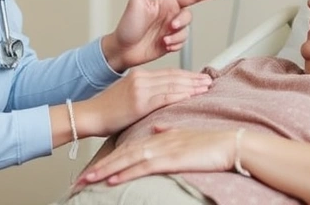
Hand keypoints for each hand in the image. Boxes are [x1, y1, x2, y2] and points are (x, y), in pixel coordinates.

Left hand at [74, 125, 236, 189]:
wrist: (229, 144)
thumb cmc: (211, 144)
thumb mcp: (185, 135)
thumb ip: (169, 131)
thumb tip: (158, 129)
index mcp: (158, 135)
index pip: (128, 146)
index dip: (110, 157)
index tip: (94, 167)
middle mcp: (156, 140)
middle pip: (122, 153)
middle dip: (100, 166)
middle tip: (81, 178)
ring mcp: (162, 149)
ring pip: (127, 159)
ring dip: (106, 170)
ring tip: (88, 180)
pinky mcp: (170, 159)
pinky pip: (142, 167)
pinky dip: (125, 173)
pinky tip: (112, 179)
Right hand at [76, 69, 211, 137]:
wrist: (90, 116)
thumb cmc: (107, 111)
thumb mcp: (127, 95)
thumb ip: (145, 93)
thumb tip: (162, 98)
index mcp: (139, 75)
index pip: (168, 73)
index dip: (186, 75)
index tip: (199, 77)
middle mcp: (141, 78)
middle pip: (173, 77)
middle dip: (193, 79)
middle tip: (209, 80)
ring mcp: (140, 89)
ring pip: (173, 85)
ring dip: (192, 86)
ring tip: (206, 87)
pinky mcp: (140, 102)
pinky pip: (166, 97)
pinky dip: (181, 95)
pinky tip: (192, 96)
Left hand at [103, 0, 229, 70]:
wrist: (121, 50)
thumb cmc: (126, 25)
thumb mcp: (138, 1)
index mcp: (166, 4)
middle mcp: (171, 16)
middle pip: (189, 16)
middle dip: (182, 23)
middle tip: (170, 27)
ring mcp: (171, 31)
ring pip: (186, 32)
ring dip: (176, 37)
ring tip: (162, 39)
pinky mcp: (170, 44)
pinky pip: (182, 44)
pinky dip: (174, 46)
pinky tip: (162, 45)